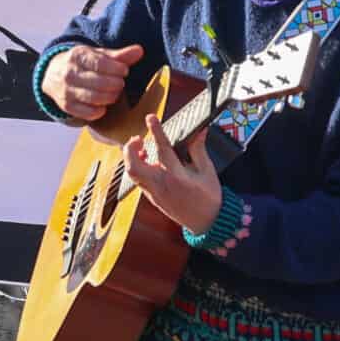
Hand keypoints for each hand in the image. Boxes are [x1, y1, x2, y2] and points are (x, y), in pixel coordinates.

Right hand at [44, 43, 143, 121]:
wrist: (52, 74)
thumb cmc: (81, 63)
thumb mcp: (98, 55)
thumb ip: (119, 55)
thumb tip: (139, 51)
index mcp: (77, 56)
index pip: (100, 64)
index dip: (117, 69)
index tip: (124, 71)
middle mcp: (69, 74)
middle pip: (99, 83)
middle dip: (116, 84)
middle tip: (120, 83)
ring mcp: (67, 91)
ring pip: (95, 98)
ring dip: (110, 97)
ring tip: (115, 93)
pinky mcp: (67, 106)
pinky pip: (88, 113)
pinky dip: (100, 110)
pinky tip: (104, 104)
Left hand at [124, 112, 222, 235]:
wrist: (207, 223)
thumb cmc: (209, 197)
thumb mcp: (207, 171)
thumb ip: (199, 149)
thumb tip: (199, 130)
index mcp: (177, 177)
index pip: (162, 150)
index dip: (155, 131)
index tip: (150, 118)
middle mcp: (162, 186)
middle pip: (134, 167)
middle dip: (130, 149)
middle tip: (139, 138)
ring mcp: (154, 194)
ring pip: (132, 175)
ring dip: (132, 158)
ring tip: (142, 148)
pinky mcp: (152, 198)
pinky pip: (138, 181)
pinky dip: (138, 167)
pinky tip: (147, 161)